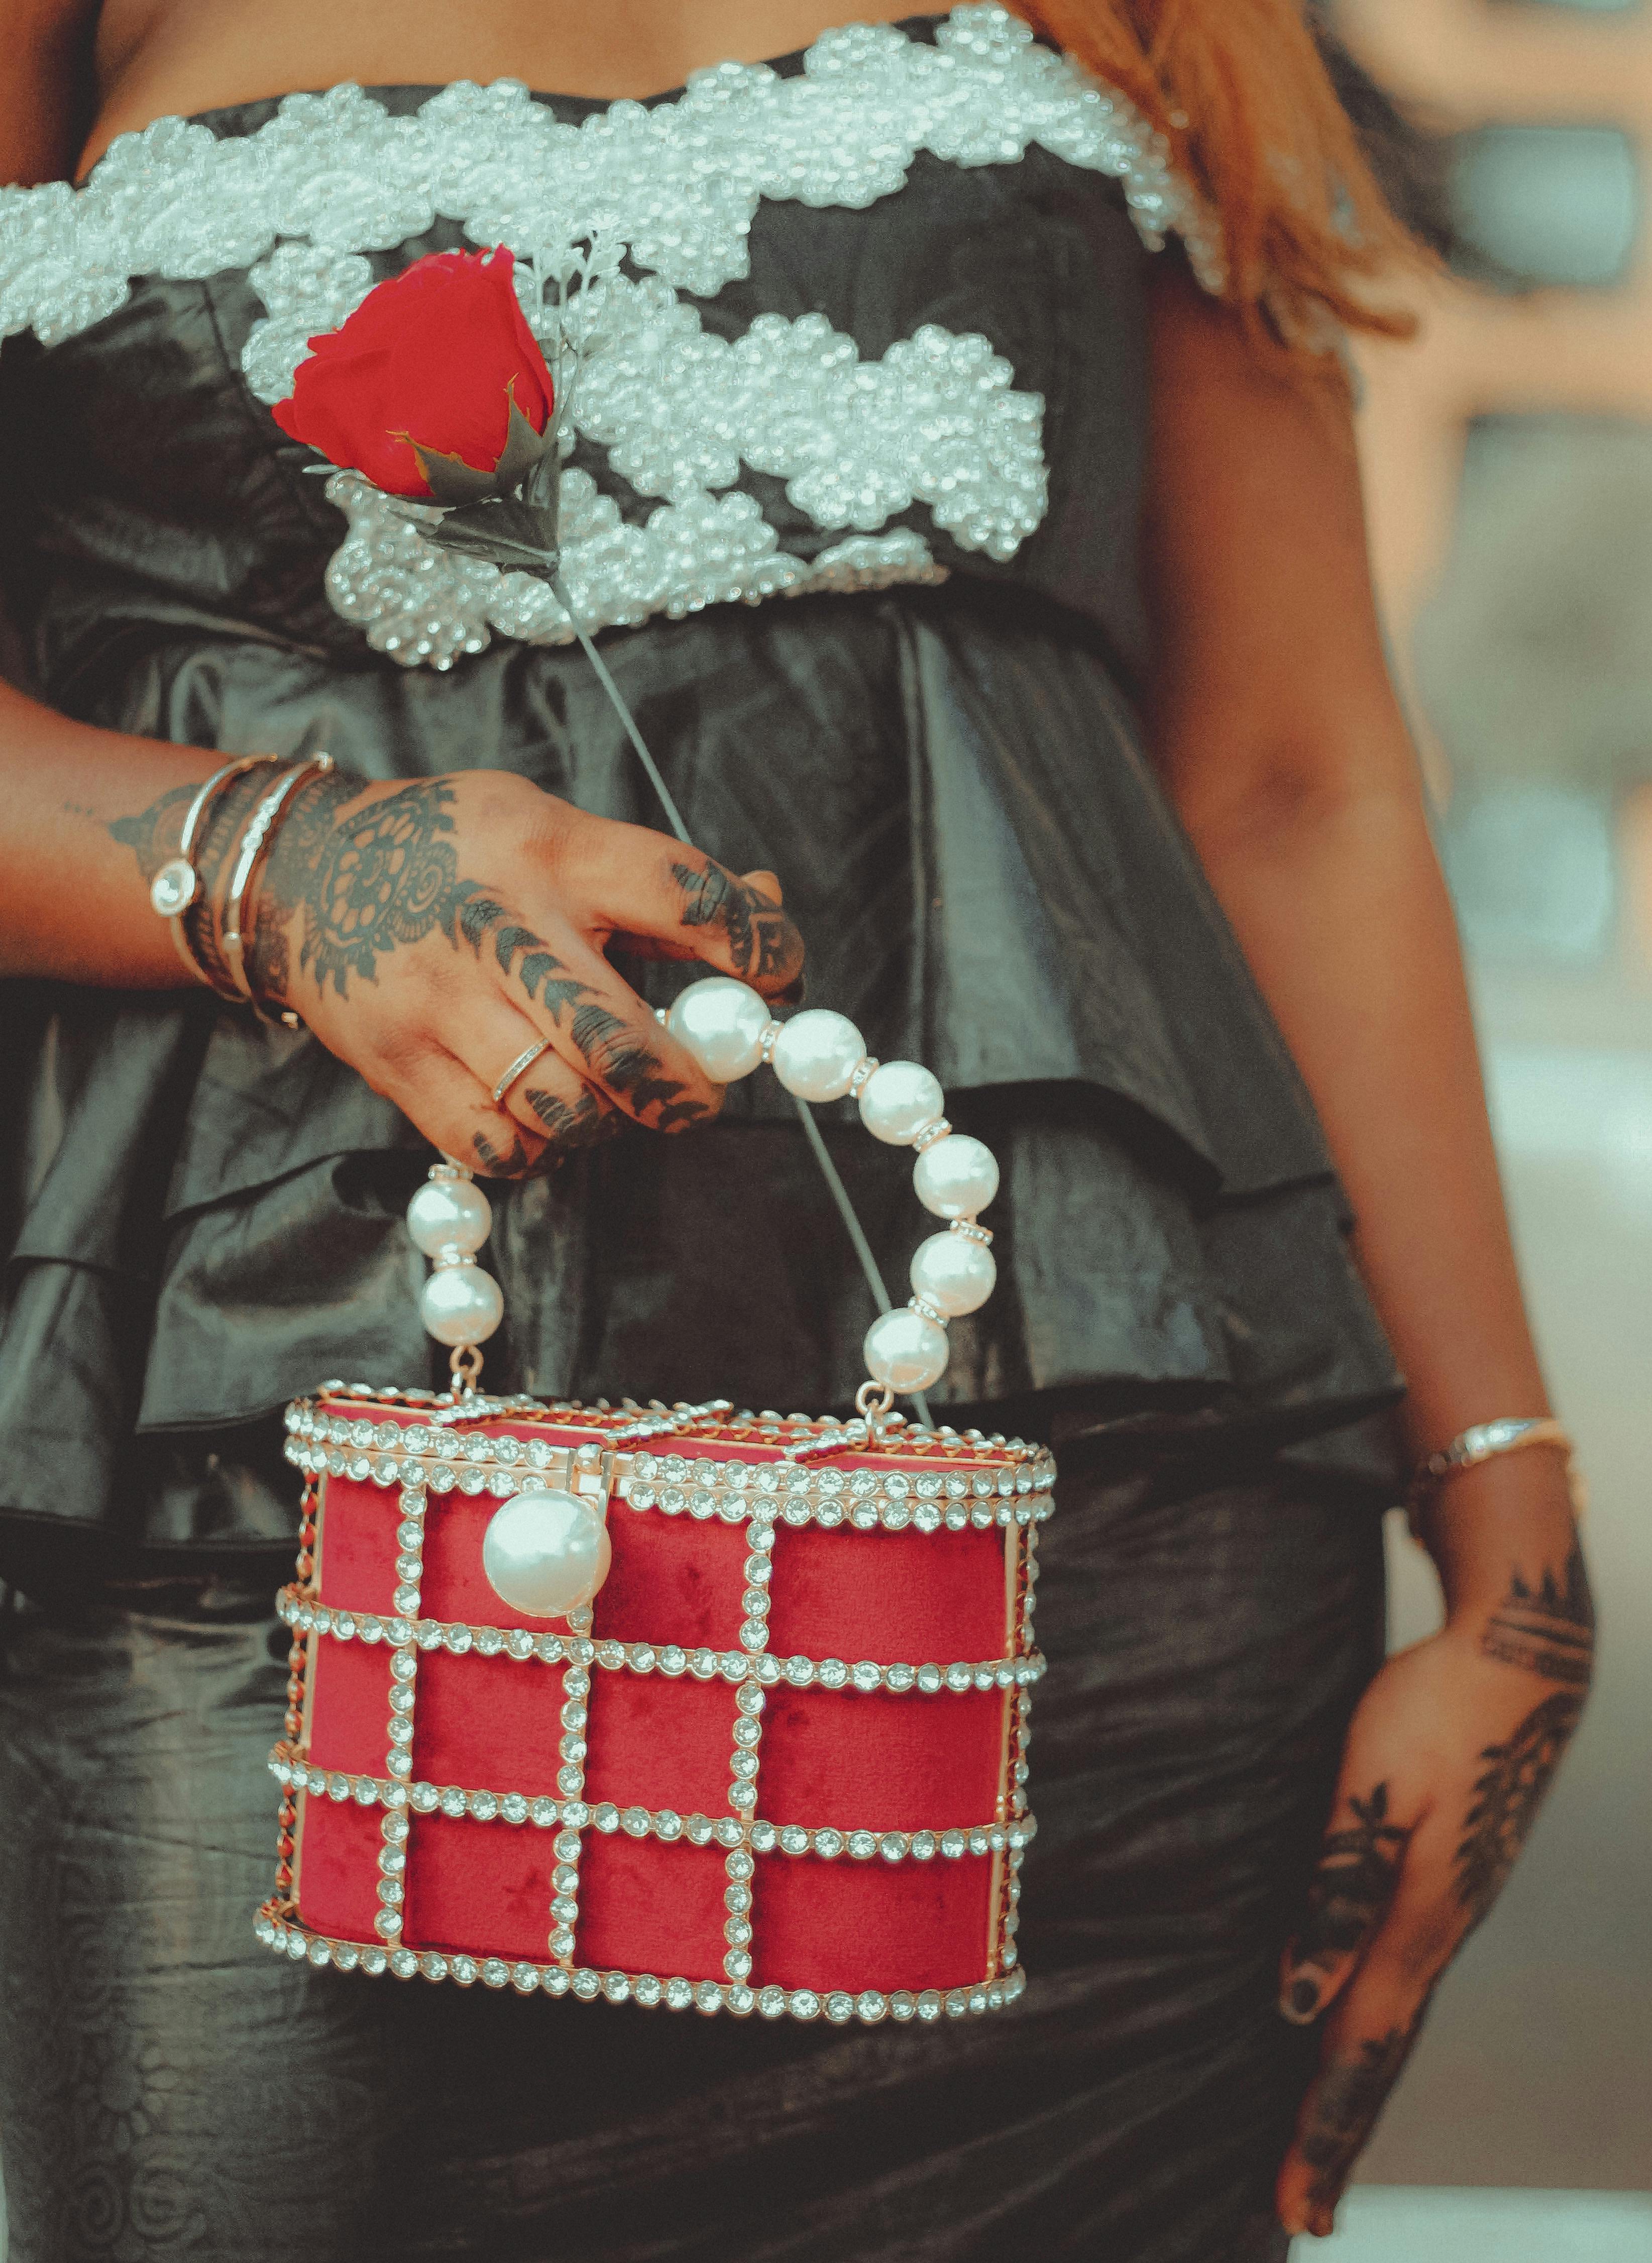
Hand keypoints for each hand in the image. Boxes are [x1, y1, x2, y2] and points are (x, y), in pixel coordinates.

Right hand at [243, 766, 802, 1175]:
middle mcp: (495, 927)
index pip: (683, 894)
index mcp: (549, 852)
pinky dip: (537, 1147)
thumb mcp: (555, 830)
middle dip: (687, 1088)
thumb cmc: (459, 855)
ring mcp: (439, 1004)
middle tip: (700, 1091)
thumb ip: (661, 883)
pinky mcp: (397, 1066)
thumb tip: (772, 917)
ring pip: (564, 1109)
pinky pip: (498, 1148)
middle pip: (622, 1044)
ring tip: (610, 1097)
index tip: (780, 975)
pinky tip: (538, 1113)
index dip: (757, 946)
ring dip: (610, 1121)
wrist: (302, 873)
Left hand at [1275, 1465, 1592, 2237]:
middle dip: (1335, 2135)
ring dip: (1354, 2090)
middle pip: (1377, 2056)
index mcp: (1416, 1921)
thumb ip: (1338, 1888)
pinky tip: (1357, 2031)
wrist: (1519, 1662)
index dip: (1321, 2129)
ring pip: (1392, 2022)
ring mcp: (1448, 1911)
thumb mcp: (1374, 1788)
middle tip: (1302, 2214)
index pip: (1357, 2050)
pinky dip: (1373, 2028)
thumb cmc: (1433, 1710)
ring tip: (1321, 2147)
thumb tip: (1296, 1998)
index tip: (1294, 2210)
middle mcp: (1436, 1932)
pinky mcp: (1446, 1883)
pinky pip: (1400, 1979)